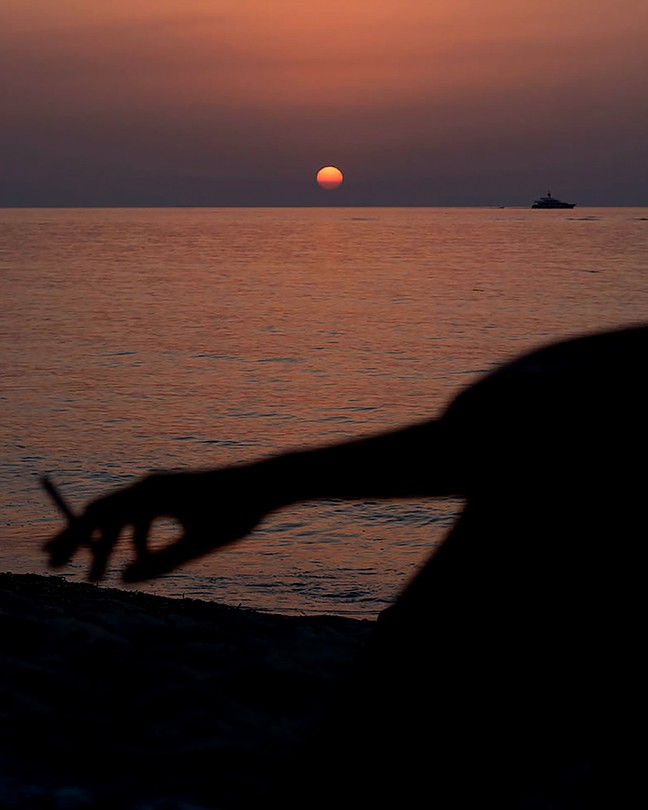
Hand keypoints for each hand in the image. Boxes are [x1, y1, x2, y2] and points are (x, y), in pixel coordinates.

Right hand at [43, 467, 270, 581]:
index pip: (99, 516)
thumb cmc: (233, 513)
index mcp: (151, 493)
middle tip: (56, 565)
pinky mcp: (172, 492)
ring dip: (108, 544)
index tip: (58, 565)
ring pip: (121, 515)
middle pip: (102, 512)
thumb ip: (160, 564)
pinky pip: (141, 515)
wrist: (263, 485)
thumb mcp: (196, 545)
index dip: (74, 540)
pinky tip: (140, 561)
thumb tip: (124, 581)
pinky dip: (133, 538)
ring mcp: (160, 487)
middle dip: (79, 539)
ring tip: (99, 575)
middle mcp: (150, 485)